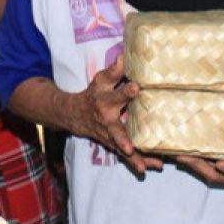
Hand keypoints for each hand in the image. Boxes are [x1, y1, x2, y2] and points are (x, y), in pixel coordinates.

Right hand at [69, 54, 161, 175]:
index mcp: (105, 100)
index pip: (116, 94)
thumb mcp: (100, 79)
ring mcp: (110, 135)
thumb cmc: (94, 93)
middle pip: (116, 130)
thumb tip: (124, 55)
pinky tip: (149, 168)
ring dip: (132, 157)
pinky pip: (126, 156)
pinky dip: (137, 163)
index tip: (136, 87)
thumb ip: (114, 70)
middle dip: (123, 138)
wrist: (74, 115)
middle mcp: (107, 120)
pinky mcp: (113, 145)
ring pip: (122, 147)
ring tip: (144, 167)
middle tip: (129, 146)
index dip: (125, 91)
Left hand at [177, 113, 223, 189]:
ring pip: (208, 174)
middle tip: (184, 157)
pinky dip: (194, 164)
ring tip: (176, 154)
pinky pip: (206, 170)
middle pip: (217, 175)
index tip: (222, 164)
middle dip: (199, 166)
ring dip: (192, 165)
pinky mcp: (222, 174)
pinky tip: (181, 155)